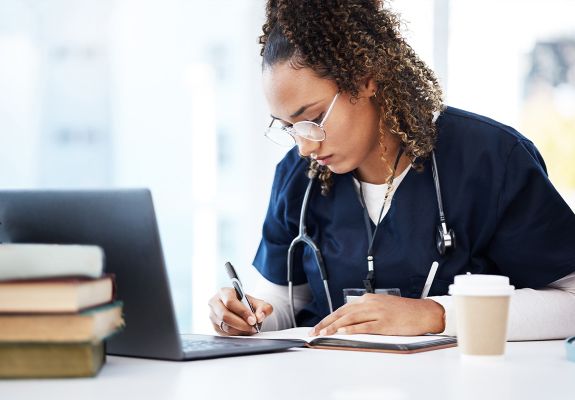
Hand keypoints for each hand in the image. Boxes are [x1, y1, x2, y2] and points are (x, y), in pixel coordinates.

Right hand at [208, 288, 272, 335]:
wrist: (239, 308)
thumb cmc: (246, 304)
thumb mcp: (257, 302)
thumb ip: (263, 307)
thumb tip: (260, 316)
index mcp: (224, 292)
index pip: (230, 302)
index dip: (242, 312)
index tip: (253, 320)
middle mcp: (215, 303)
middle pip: (225, 316)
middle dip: (241, 324)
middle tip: (252, 327)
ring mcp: (212, 315)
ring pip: (225, 326)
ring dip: (239, 330)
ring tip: (250, 329)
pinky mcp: (214, 326)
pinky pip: (224, 334)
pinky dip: (236, 334)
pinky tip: (243, 332)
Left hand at [309, 294, 444, 335]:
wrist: (423, 312)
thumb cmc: (404, 311)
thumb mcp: (381, 305)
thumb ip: (366, 310)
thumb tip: (350, 320)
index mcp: (368, 299)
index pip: (343, 309)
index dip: (329, 318)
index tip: (319, 326)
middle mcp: (370, 303)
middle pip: (343, 313)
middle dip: (326, 322)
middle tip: (315, 331)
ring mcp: (377, 313)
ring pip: (350, 319)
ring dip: (334, 326)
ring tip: (323, 333)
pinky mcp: (384, 323)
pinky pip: (365, 326)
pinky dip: (352, 329)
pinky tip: (343, 332)